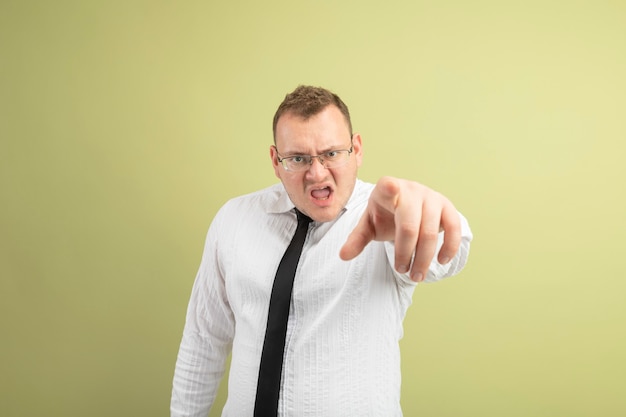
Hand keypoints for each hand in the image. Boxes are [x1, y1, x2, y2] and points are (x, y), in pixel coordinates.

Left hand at [339, 176, 461, 281]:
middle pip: (410, 226)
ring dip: (424, 258)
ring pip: (431, 232)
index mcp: (387, 189)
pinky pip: (454, 227)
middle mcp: (411, 190)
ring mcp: (431, 197)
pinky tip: (442, 261)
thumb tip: (343, 256)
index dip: (390, 187)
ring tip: (416, 276)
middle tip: (402, 271)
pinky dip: (449, 246)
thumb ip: (357, 239)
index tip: (391, 186)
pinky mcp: (447, 207)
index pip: (387, 187)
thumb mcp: (370, 224)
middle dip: (406, 253)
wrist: (408, 204)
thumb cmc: (386, 214)